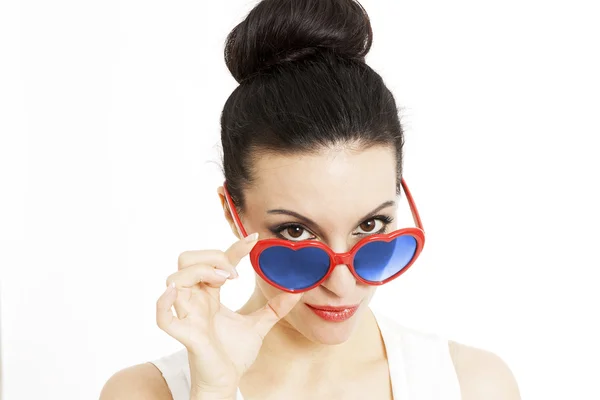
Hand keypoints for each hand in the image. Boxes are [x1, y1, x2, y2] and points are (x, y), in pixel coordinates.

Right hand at [156, 234, 302, 397]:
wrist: (227, 381)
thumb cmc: (233, 354)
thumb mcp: (259, 325)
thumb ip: (275, 308)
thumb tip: (297, 291)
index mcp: (209, 295)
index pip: (215, 261)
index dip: (234, 248)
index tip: (254, 240)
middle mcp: (195, 300)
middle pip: (187, 260)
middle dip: (211, 257)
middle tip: (234, 273)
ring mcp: (187, 315)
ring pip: (175, 278)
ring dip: (200, 272)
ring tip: (225, 282)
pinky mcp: (185, 334)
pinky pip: (163, 316)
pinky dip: (165, 302)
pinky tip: (179, 294)